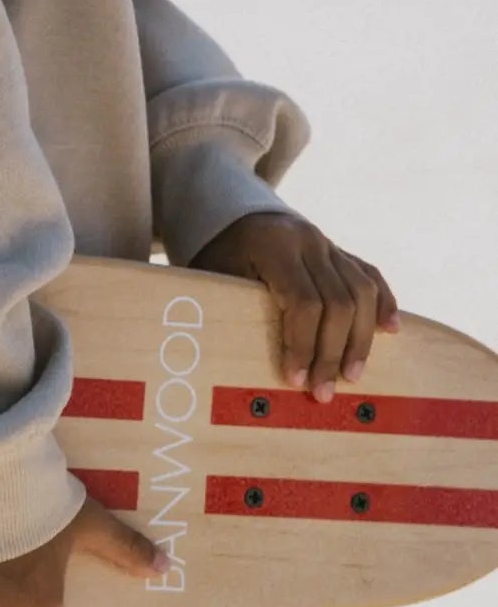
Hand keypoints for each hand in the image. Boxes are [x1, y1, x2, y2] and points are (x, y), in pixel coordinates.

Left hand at [188, 210, 400, 400]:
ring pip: (362, 291)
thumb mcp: (216, 276)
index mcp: (276, 247)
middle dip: (332, 352)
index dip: (303, 344)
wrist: (232, 215)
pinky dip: (383, 302)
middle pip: (338, 302)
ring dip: (360, 338)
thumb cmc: (218, 255)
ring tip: (352, 374)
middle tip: (323, 392)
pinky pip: (370, 275)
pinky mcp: (340, 251)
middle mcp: (309, 242)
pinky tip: (390, 330)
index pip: (303, 302)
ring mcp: (328, 244)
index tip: (296, 379)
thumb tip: (248, 368)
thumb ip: (237, 308)